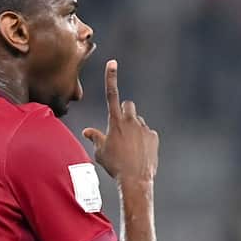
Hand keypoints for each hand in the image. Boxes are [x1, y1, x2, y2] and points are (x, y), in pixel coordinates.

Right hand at [82, 60, 158, 184]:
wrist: (135, 178)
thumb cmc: (114, 165)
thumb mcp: (100, 152)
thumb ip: (95, 137)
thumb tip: (87, 131)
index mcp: (114, 122)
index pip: (111, 95)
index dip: (110, 78)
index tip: (112, 62)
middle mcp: (130, 121)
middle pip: (128, 105)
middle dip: (125, 112)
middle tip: (121, 127)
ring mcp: (144, 127)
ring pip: (138, 120)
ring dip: (133, 128)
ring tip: (129, 147)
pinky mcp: (153, 136)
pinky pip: (147, 133)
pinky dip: (143, 140)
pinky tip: (138, 153)